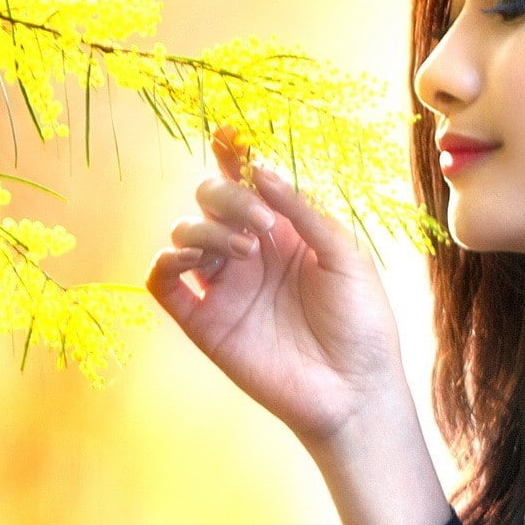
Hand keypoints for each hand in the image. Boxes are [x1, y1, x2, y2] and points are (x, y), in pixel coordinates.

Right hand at [145, 125, 407, 446]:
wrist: (354, 389)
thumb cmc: (361, 323)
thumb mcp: (346, 257)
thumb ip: (304, 213)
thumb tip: (262, 169)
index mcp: (287, 232)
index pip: (250, 183)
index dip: (234, 155)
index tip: (228, 135)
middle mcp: (251, 253)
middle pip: (210, 199)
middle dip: (226, 195)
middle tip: (260, 222)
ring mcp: (224, 286)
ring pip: (183, 232)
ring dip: (206, 227)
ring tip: (246, 251)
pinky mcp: (204, 320)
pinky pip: (163, 279)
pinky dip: (169, 259)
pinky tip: (199, 260)